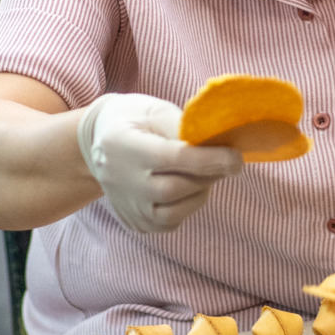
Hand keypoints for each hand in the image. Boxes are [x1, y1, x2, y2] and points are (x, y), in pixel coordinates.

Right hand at [76, 93, 240, 234]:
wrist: (98, 143)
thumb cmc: (134, 120)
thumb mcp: (155, 110)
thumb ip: (185, 127)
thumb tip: (219, 143)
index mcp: (122, 143)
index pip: (172, 157)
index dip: (209, 159)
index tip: (237, 157)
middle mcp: (119, 179)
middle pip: (174, 189)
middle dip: (208, 175)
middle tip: (223, 162)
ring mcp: (125, 205)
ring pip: (173, 213)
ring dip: (198, 193)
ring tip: (202, 174)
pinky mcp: (134, 221)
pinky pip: (169, 223)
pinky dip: (186, 207)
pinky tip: (186, 188)